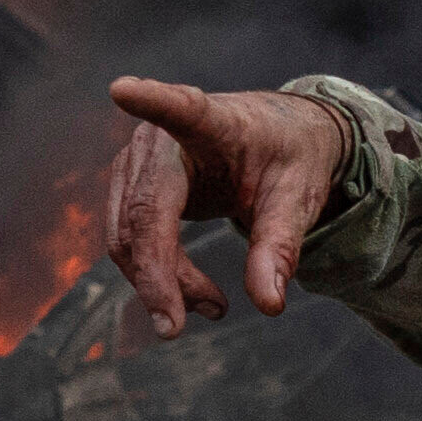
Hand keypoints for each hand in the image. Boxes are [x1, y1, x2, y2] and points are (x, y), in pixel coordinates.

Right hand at [93, 75, 343, 337]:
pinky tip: (198, 297)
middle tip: (178, 329)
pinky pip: (130, 242)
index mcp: (210, 120)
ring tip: (216, 308)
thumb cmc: (289, 158)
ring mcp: (137, 163)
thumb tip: (268, 304)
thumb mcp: (298, 198)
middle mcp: (160, 137)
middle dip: (155, 276)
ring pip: (128, 236)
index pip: (178, 108)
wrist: (277, 140)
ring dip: (160, 282)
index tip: (123, 90)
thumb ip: (281, 246)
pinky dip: (158, 276)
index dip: (151, 101)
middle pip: (142, 213)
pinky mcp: (130, 188)